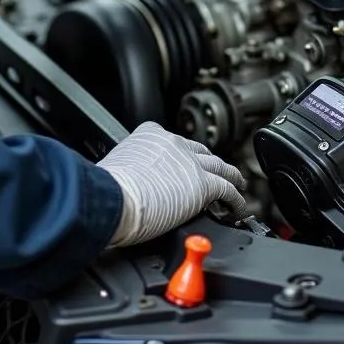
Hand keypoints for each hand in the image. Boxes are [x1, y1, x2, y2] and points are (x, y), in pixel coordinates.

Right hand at [97, 122, 247, 247]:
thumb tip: (123, 185)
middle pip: (199, 152)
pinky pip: (227, 190)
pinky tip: (238, 208)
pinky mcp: (203, 185)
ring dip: (230, 176)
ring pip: (219, 167)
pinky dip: (235, 199)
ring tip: (237, 184)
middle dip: (207, 163)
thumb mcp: (116, 168)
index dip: (180, 154)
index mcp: (150, 135)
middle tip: (215, 172)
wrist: (112, 198)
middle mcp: (173, 144)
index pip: (171, 142)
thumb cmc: (105, 189)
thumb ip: (129, 170)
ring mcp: (190, 163)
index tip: (182, 163)